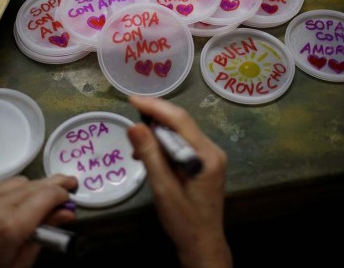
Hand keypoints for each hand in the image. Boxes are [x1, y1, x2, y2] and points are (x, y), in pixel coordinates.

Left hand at [0, 174, 76, 267]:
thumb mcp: (18, 264)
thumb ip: (44, 235)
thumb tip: (66, 214)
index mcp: (10, 227)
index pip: (47, 196)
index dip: (63, 195)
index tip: (71, 200)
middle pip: (36, 184)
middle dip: (56, 184)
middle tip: (71, 184)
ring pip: (21, 180)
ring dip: (36, 187)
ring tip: (44, 198)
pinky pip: (4, 183)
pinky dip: (18, 188)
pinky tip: (22, 199)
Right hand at [127, 96, 231, 267]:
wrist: (202, 243)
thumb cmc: (183, 220)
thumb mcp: (163, 188)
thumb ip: (150, 155)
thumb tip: (135, 126)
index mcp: (207, 155)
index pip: (180, 120)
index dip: (156, 107)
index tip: (132, 99)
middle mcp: (212, 151)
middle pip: (182, 123)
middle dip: (156, 117)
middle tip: (132, 113)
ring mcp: (210, 157)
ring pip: (181, 133)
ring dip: (158, 133)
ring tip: (136, 143)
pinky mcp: (205, 163)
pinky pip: (183, 144)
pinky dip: (165, 145)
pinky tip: (150, 154)